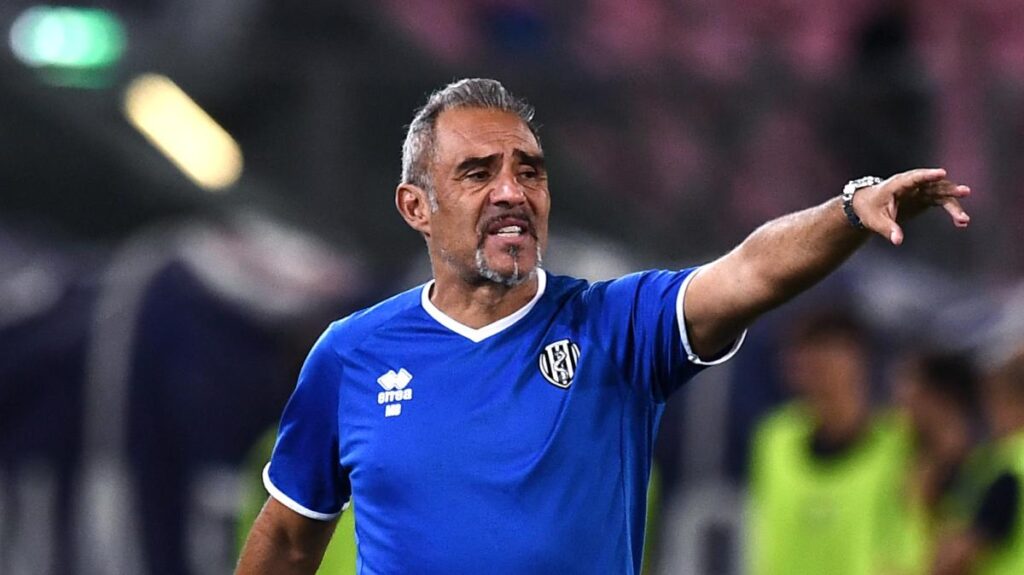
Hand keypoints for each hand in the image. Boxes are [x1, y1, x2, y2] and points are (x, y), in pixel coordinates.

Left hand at [853, 168, 970, 244]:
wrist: (870, 206)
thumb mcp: (875, 221)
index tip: (942, 173)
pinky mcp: (926, 197)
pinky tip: (961, 223)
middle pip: (934, 184)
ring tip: (964, 221)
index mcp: (897, 184)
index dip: (928, 175)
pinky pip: (942, 202)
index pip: (914, 178)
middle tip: (965, 192)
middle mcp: (913, 185)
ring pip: (942, 194)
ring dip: (954, 205)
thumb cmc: (870, 210)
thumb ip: (887, 229)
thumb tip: (898, 241)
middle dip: (949, 189)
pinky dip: (952, 211)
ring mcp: (921, 190)